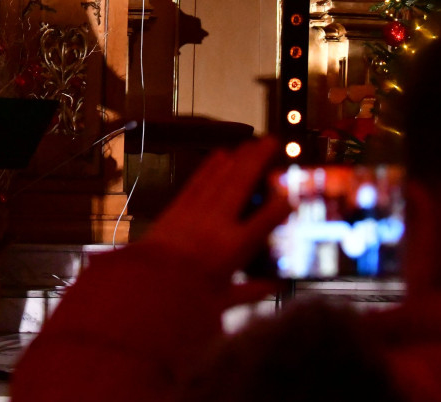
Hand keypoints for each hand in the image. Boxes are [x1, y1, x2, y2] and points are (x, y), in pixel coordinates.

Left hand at [142, 137, 290, 285]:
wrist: (147, 285)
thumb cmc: (187, 297)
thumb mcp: (224, 299)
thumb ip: (253, 291)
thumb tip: (276, 287)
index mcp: (234, 247)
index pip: (265, 221)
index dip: (281, 207)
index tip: (292, 196)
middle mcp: (218, 222)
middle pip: (242, 184)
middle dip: (259, 160)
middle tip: (273, 142)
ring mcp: (197, 211)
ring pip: (221, 177)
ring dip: (238, 157)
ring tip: (251, 142)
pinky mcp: (178, 208)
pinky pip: (198, 181)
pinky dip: (210, 166)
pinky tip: (221, 154)